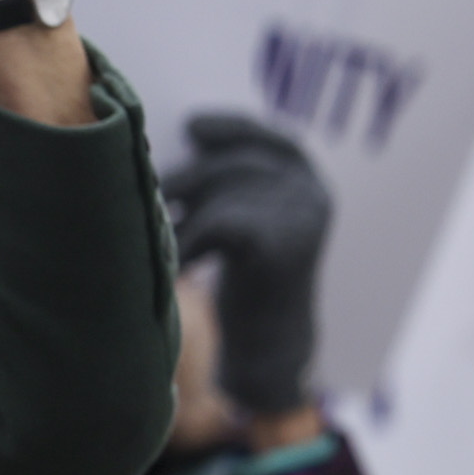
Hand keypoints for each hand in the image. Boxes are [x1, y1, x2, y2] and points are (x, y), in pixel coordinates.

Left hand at [165, 114, 331, 417]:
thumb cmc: (246, 276)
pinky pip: (219, 224)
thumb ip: (231, 179)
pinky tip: (180, 265)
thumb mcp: (246, 215)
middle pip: (235, 165)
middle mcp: (313, 198)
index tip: (191, 127)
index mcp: (310, 184)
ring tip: (171, 239)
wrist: (269, 347)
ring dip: (185, 217)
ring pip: (222, 196)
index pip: (270, 138)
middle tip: (160, 201)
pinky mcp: (282, 249)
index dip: (231, 127)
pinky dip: (190, 243)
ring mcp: (303, 223)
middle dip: (188, 180)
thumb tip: (186, 129)